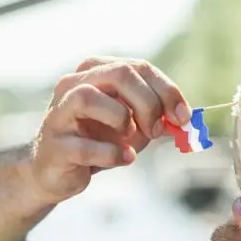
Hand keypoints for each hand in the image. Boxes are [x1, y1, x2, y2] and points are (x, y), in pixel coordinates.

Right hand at [26, 57, 191, 204]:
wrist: (57, 172)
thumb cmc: (98, 142)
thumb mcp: (134, 126)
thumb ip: (157, 118)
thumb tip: (185, 119)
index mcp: (95, 72)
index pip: (138, 67)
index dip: (167, 91)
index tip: (184, 117)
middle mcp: (72, 84)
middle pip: (119, 74)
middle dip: (148, 103)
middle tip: (157, 130)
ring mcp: (59, 113)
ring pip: (89, 97)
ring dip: (122, 120)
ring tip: (128, 139)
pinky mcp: (55, 145)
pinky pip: (87, 146)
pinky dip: (112, 154)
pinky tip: (123, 158)